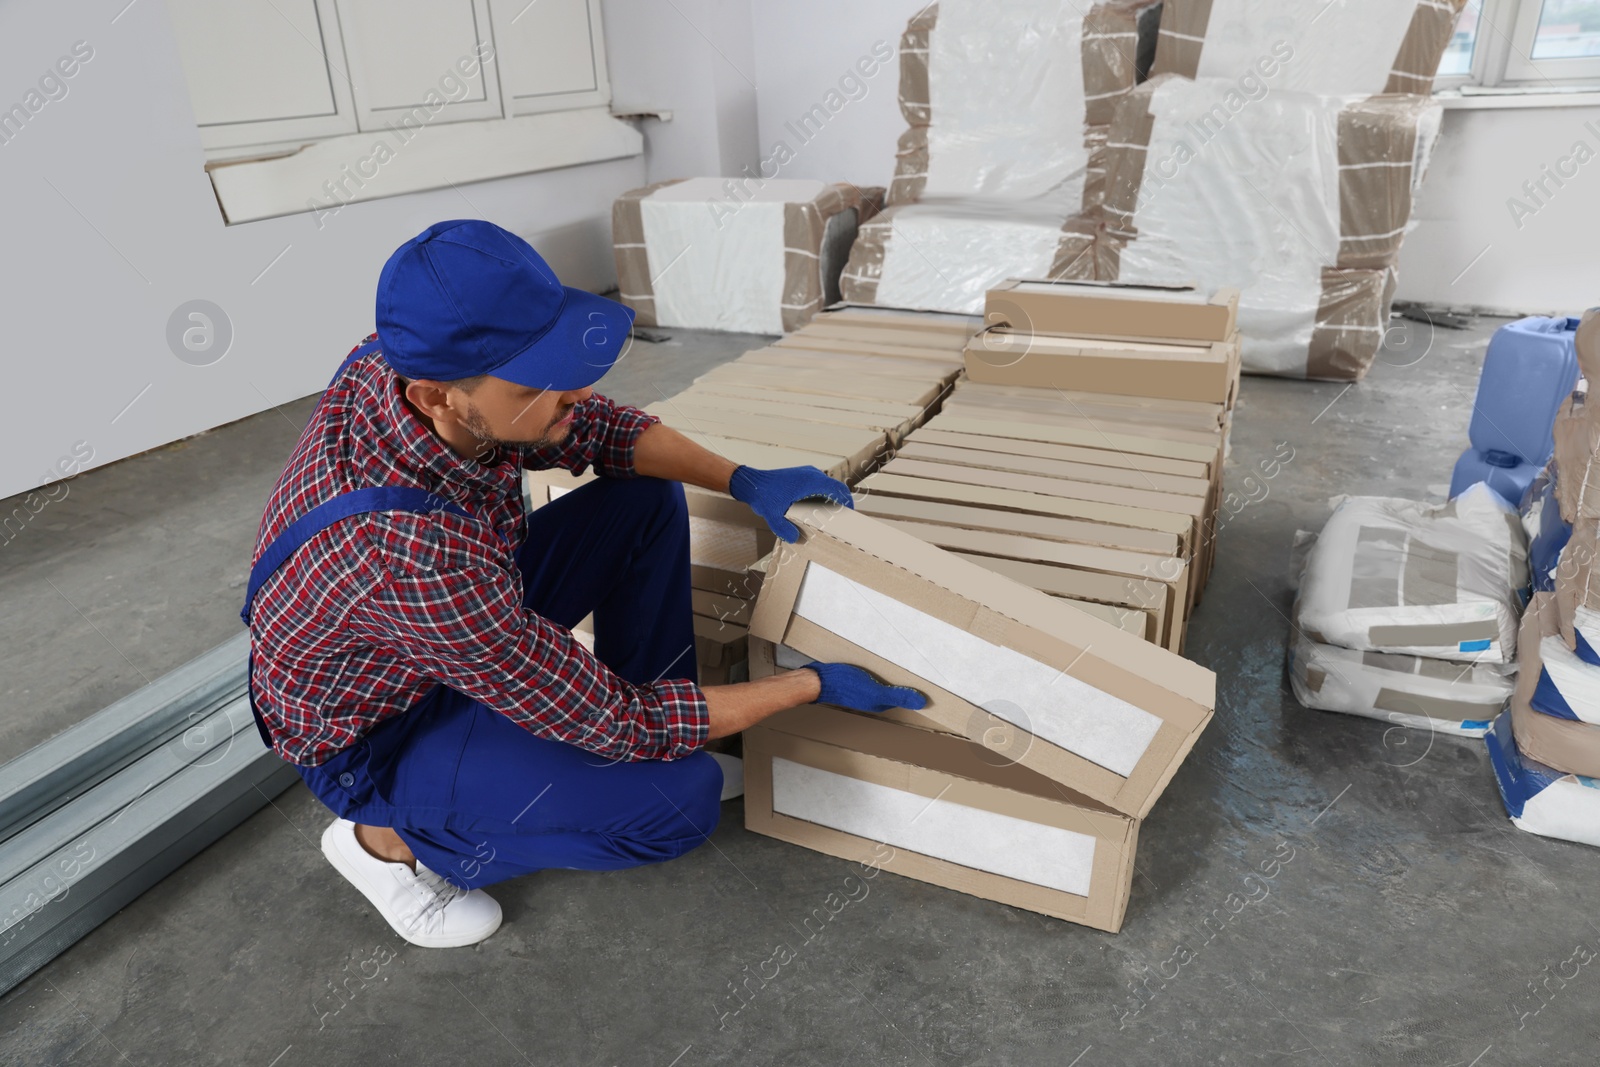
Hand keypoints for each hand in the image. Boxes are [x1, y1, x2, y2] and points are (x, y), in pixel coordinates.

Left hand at [728, 464, 852, 542]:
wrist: (751, 482)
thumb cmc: (763, 494)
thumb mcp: (773, 515)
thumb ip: (784, 528)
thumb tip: (796, 539)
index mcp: (810, 481)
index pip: (838, 489)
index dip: (847, 501)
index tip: (850, 513)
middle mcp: (811, 475)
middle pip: (834, 487)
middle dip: (840, 502)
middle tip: (841, 518)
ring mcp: (806, 474)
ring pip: (826, 486)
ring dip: (830, 499)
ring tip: (829, 516)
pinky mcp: (800, 477)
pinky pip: (817, 486)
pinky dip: (821, 497)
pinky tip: (815, 510)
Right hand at [807, 662, 927, 713]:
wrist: (817, 679)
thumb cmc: (844, 685)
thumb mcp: (875, 691)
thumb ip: (898, 696)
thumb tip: (922, 702)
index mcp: (880, 703)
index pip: (903, 697)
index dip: (915, 690)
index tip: (928, 681)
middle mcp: (872, 697)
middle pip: (894, 689)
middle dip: (905, 681)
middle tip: (919, 666)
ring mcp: (862, 687)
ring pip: (883, 680)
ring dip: (892, 672)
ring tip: (904, 658)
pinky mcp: (853, 677)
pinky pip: (872, 672)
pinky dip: (879, 666)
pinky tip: (880, 656)